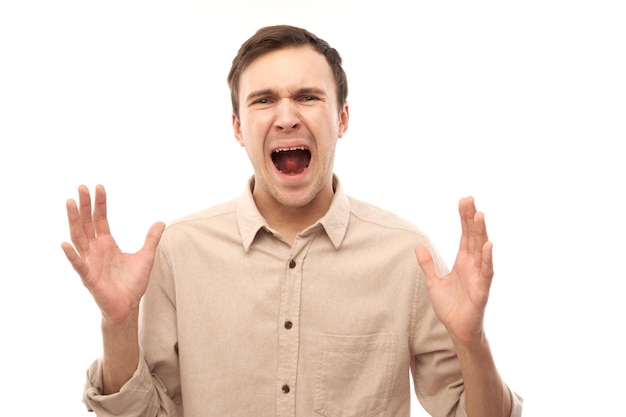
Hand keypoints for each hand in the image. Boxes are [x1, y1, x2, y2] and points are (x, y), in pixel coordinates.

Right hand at [61, 185, 164, 324]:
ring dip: (74, 220)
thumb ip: (151, 239)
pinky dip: (72, 255)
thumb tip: (161, 222)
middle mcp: (96, 250)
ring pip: (79, 237)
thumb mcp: (146, 257)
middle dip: (84, 205)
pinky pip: (79, 265)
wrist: (128, 306)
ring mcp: (90, 262)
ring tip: (70, 203)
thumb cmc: (132, 284)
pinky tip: (65, 244)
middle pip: (87, 223)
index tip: (98, 187)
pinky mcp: (89, 278)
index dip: (100, 204)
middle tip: (82, 187)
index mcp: (107, 244)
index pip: (101, 219)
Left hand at [415, 197, 493, 345]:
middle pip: (473, 237)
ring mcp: (479, 276)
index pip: (464, 235)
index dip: (464, 218)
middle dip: (471, 218)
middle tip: (469, 199)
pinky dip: (487, 259)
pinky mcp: (482, 290)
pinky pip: (486, 272)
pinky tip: (487, 245)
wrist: (457, 330)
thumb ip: (427, 264)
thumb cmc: (450, 307)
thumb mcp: (433, 282)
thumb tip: (418, 246)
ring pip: (481, 250)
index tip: (464, 200)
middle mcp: (473, 265)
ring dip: (481, 233)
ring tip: (479, 215)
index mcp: (463, 261)